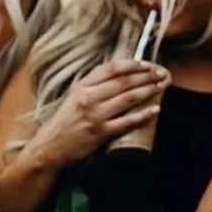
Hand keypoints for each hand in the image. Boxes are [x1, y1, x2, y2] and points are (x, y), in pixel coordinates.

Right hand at [35, 59, 169, 165]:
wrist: (50, 147)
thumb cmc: (65, 122)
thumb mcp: (74, 97)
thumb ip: (94, 86)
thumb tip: (123, 75)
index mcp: (81, 87)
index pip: (110, 69)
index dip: (131, 65)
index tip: (145, 64)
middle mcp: (88, 98)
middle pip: (123, 82)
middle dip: (145, 77)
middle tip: (160, 74)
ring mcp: (95, 116)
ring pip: (128, 99)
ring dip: (148, 91)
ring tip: (161, 86)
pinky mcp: (101, 133)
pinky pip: (128, 121)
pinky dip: (144, 114)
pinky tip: (156, 109)